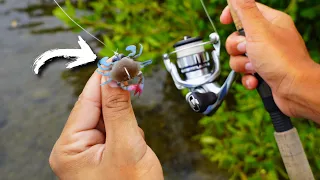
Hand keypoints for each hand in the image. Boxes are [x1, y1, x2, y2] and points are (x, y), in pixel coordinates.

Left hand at [49, 70, 162, 179]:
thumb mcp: (126, 146)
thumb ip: (119, 110)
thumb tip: (115, 77)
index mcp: (70, 148)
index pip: (86, 101)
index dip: (103, 78)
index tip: (117, 59)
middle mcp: (75, 149)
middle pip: (97, 108)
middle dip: (118, 104)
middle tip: (133, 81)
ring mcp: (89, 152)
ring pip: (109, 119)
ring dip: (125, 122)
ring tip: (134, 140)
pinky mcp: (104, 153)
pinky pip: (115, 130)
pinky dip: (128, 132)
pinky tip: (134, 146)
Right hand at [221, 0, 319, 121]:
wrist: (294, 90)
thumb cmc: (282, 60)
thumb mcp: (258, 30)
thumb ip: (245, 10)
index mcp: (271, 22)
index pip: (246, 10)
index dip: (232, 14)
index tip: (224, 21)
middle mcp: (268, 38)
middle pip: (238, 37)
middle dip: (237, 48)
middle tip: (248, 50)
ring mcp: (265, 56)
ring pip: (239, 57)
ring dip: (242, 65)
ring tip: (254, 68)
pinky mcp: (262, 71)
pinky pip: (245, 72)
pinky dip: (248, 78)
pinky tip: (256, 79)